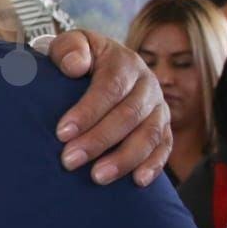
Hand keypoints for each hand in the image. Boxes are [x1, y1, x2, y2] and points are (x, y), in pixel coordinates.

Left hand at [47, 31, 170, 185]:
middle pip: (128, 115)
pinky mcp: (164, 127)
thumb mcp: (71, 45)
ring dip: (124, 158)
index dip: (87, 111)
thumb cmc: (78, 60)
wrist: (100, 67)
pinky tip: (138, 182)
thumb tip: (75, 66)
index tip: (62, 133)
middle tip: (69, 161)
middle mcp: (147, 84)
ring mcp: (158, 107)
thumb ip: (69, 49)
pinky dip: (154, 164)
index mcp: (124, 62)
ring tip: (97, 177)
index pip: (110, 87)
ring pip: (149, 134)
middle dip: (98, 140)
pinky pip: (164, 146)